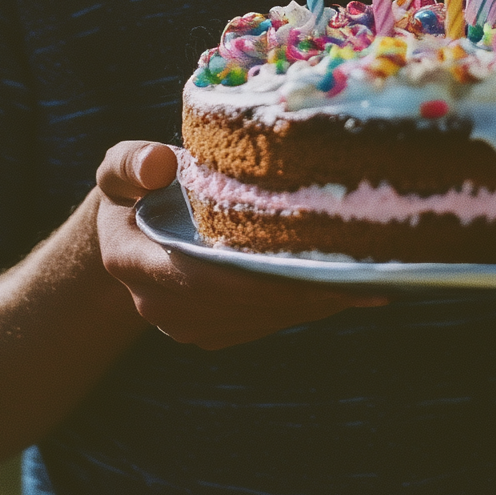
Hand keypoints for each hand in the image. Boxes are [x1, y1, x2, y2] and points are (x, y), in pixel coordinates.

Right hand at [94, 141, 386, 349]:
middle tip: (364, 265)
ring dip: (318, 298)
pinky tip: (357, 285)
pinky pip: (271, 322)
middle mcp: (160, 307)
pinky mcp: (218, 332)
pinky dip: (312, 304)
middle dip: (303, 286)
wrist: (132, 234)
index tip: (312, 258)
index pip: (202, 276)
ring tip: (374, 273)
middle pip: (245, 302)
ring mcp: (191, 327)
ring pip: (266, 317)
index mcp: (133, 263)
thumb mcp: (120, 168)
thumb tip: (161, 164)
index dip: (258, 273)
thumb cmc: (133, 190)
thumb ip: (132, 162)